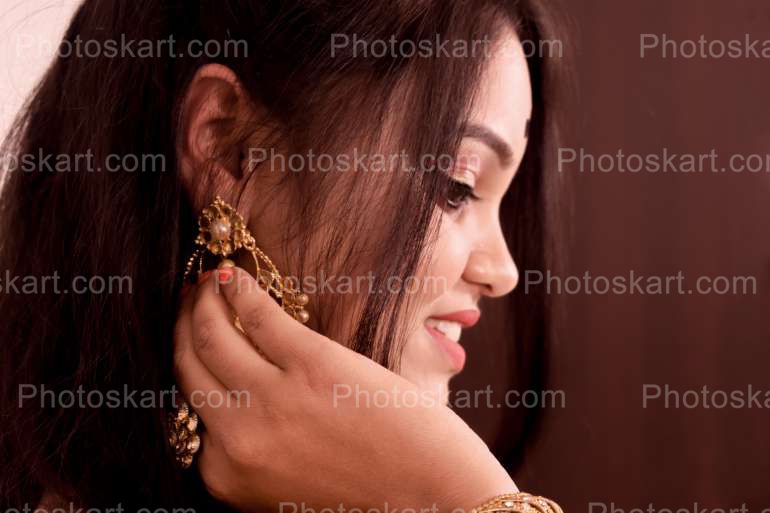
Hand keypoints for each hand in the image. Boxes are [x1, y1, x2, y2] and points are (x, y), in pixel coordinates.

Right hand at [173, 267, 516, 512]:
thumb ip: (251, 450)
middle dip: (184, 326)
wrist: (430, 496)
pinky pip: (257, 314)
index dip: (190, 367)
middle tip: (190, 301)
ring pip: (212, 335)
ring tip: (210, 282)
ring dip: (202, 300)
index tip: (193, 341)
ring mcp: (271, 398)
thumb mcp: (286, 485)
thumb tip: (234, 393)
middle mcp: (237, 438)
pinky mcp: (311, 363)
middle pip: (189, 366)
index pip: (187, 409)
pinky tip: (234, 273)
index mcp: (227, 475)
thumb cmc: (366, 490)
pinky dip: (239, 288)